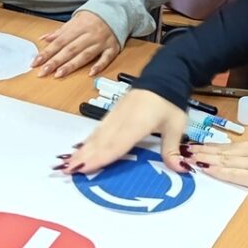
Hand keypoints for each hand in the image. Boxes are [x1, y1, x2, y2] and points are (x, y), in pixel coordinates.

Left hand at [34, 11, 119, 78]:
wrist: (115, 10)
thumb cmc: (93, 18)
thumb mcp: (75, 21)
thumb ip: (60, 32)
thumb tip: (44, 38)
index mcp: (79, 27)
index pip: (59, 42)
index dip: (47, 52)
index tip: (36, 62)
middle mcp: (89, 35)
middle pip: (70, 50)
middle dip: (55, 61)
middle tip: (43, 72)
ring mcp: (101, 42)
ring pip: (85, 55)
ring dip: (71, 65)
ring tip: (59, 74)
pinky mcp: (112, 48)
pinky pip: (106, 58)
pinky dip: (99, 65)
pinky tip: (90, 73)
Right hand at [64, 90, 187, 174]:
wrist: (163, 76)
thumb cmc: (170, 102)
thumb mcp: (177, 125)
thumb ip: (172, 148)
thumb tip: (181, 169)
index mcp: (137, 123)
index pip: (117, 144)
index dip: (100, 157)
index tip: (84, 168)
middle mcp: (122, 120)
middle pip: (101, 142)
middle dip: (83, 157)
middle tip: (66, 171)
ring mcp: (116, 115)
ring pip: (97, 136)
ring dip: (82, 150)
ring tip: (68, 163)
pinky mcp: (114, 113)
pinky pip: (98, 129)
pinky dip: (87, 140)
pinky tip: (80, 148)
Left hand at [185, 120, 247, 196]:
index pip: (231, 146)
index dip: (214, 146)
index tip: (200, 145)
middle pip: (223, 152)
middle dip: (203, 152)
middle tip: (187, 151)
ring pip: (225, 161)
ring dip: (205, 160)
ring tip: (190, 158)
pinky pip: (234, 175)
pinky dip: (218, 172)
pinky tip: (206, 170)